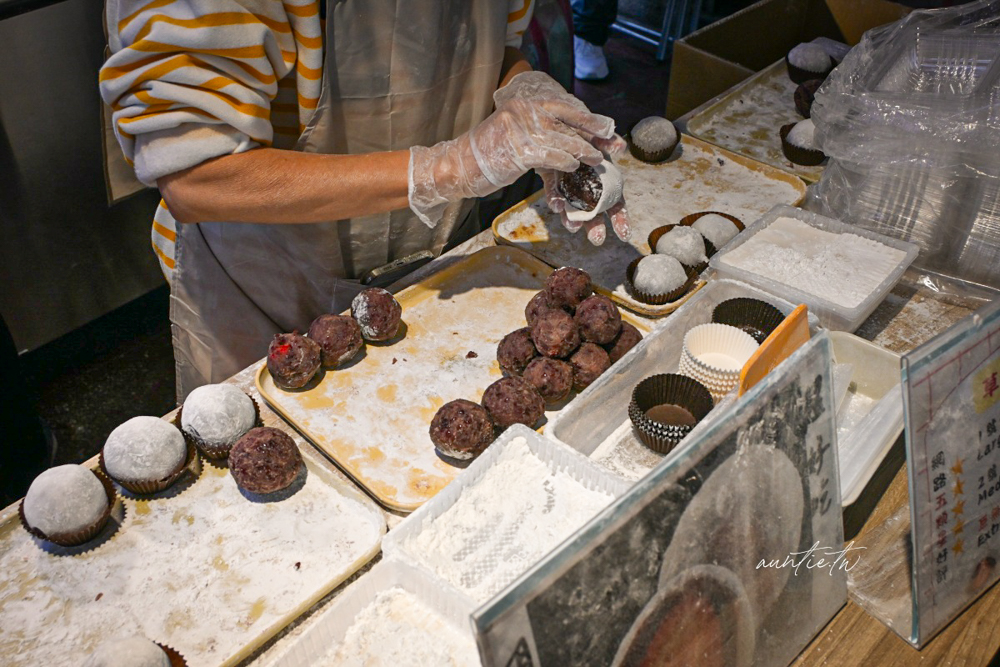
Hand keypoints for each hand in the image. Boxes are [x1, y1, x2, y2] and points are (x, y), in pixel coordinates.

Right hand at [408, 73, 615, 227]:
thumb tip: (565, 137)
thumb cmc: (486, 155)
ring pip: (563, 140)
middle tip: (612, 142)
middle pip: (567, 121)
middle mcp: (523, 112)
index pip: (562, 107)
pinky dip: (565, 162)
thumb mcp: (512, 134)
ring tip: (596, 159)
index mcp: (523, 105)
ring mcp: (521, 130)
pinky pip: (551, 156)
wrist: (457, 165)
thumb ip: (536, 130)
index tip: (608, 126)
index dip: (587, 117)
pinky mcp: (519, 150)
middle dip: (592, 133)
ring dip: (583, 151)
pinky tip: (573, 167)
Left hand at [538, 133, 631, 244]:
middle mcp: (588, 182)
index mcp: (605, 175)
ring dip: (573, 218)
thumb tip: (621, 147)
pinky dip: (555, 198)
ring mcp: (569, 181)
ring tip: (572, 228)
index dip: (620, 217)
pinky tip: (556, 205)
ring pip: (572, 205)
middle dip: (595, 225)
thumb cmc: (580, 123)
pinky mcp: (551, 175)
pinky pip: (554, 191)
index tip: (625, 234)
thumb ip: (605, 139)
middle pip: (594, 209)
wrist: (551, 115)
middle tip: (597, 239)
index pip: (615, 201)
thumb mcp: (594, 130)